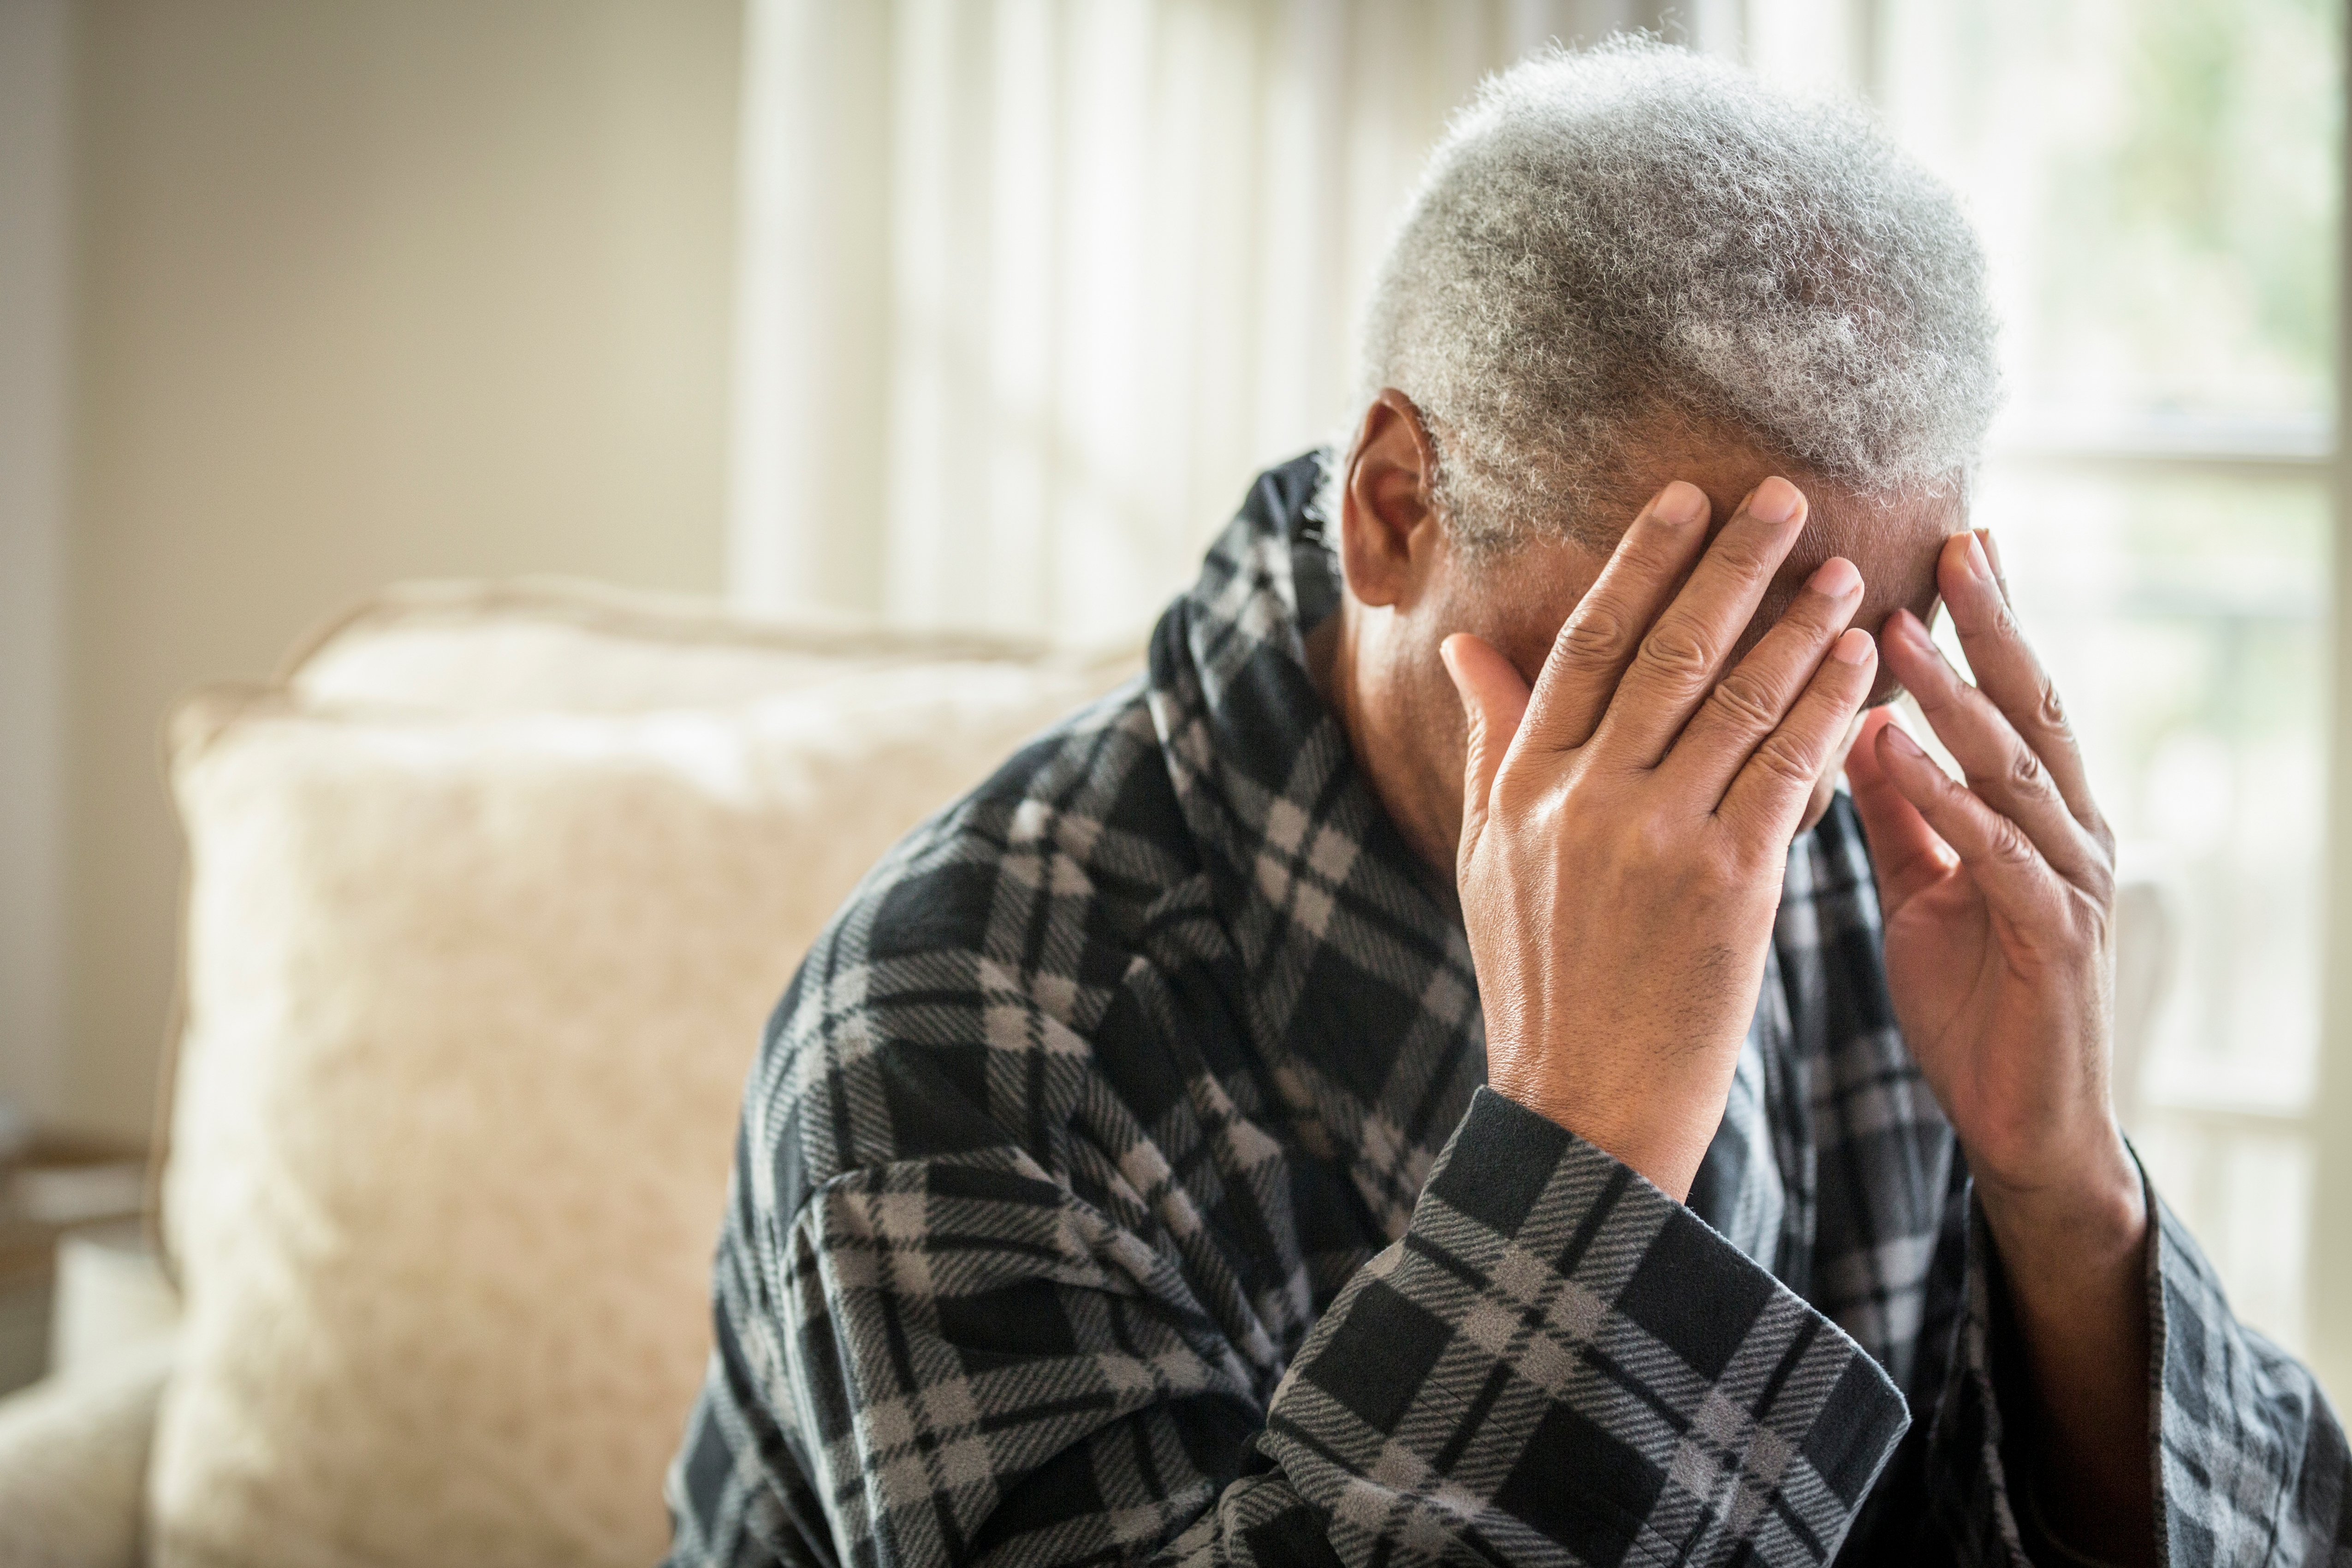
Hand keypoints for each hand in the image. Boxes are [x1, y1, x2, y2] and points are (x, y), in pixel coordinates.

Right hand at [1442, 476, 1877, 1199]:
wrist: (1582, 1108)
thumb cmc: (1539, 980)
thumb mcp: (1487, 857)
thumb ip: (1491, 744)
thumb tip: (1469, 647)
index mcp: (1521, 786)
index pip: (1583, 644)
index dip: (1638, 564)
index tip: (1685, 498)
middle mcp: (1580, 798)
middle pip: (1667, 652)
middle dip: (1732, 564)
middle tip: (1788, 497)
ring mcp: (1653, 839)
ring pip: (1738, 700)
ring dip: (1800, 625)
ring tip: (1847, 572)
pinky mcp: (1726, 886)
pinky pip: (1787, 771)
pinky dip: (1830, 708)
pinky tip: (1864, 666)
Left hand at [1846, 532, 2139, 1218]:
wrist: (2021, 1124)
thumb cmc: (1972, 1001)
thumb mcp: (1922, 887)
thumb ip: (1899, 809)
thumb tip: (1855, 724)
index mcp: (2034, 817)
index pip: (2011, 697)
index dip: (1988, 622)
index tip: (1955, 542)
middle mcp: (2067, 834)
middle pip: (2029, 708)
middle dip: (1991, 626)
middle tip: (1951, 545)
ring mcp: (2067, 884)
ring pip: (2012, 771)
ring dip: (1954, 699)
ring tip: (1897, 631)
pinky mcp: (2053, 941)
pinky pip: (1996, 856)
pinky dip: (1948, 800)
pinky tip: (1898, 752)